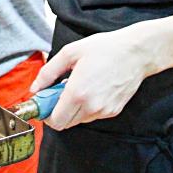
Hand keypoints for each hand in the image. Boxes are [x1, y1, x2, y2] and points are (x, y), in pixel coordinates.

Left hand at [30, 28, 150, 130]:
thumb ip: (48, 72)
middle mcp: (91, 106)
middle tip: (60, 92)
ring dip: (73, 109)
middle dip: (58, 111)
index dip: (46, 114)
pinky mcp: (113, 111)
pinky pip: (93, 115)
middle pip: (65, 124)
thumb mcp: (70, 52)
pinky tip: (92, 88)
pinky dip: (87, 107)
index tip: (45, 103)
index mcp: (77, 93)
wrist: (136, 52)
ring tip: (79, 87)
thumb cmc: (105, 48)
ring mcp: (104, 111)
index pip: (55, 121)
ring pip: (79, 120)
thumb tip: (35, 88)